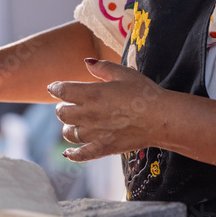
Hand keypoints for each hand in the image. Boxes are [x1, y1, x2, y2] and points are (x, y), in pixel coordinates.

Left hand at [46, 58, 163, 161]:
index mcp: (92, 93)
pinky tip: (67, 153)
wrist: (161, 118)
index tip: (54, 87)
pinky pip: (81, 155)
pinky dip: (72, 154)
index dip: (55, 88)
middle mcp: (89, 114)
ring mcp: (95, 133)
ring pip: (68, 133)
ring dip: (68, 127)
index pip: (62, 90)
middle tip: (68, 104)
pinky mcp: (104, 148)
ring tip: (74, 123)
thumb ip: (102, 68)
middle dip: (62, 107)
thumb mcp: (124, 73)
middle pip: (62, 113)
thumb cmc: (144, 93)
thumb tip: (86, 62)